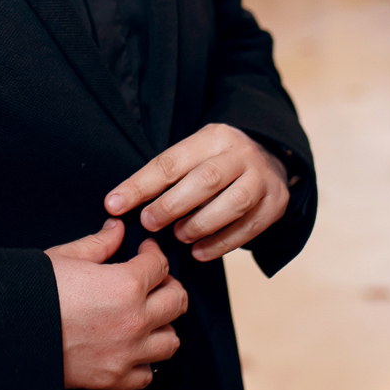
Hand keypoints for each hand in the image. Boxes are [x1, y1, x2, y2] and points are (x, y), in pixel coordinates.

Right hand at [45, 219, 186, 389]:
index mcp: (126, 285)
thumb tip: (116, 230)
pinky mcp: (114, 379)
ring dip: (163, 326)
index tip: (145, 251)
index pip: (160, 265)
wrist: (7, 333)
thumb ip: (98, 244)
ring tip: (147, 316)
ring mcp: (127, 353)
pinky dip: (144, 362)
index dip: (154, 253)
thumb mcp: (65, 258)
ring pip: (171, 341)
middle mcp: (135, 320)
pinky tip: (132, 348)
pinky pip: (147, 375)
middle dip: (168, 285)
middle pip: (177, 301)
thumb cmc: (33, 292)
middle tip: (154, 281)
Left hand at [104, 123, 289, 261]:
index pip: (172, 161)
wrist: (269, 159)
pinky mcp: (275, 204)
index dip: (140, 185)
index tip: (114, 204)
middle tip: (149, 222)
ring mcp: (263, 179)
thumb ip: (161, 176)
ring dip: (200, 224)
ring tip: (178, 236)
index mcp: (214, 137)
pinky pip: (250, 228)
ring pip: (233, 204)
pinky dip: (222, 244)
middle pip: (207, 179)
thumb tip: (117, 203)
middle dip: (172, 204)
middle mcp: (242, 154)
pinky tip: (199, 252)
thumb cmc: (215, 162)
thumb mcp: (191, 155)